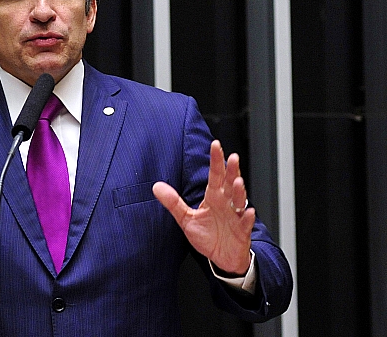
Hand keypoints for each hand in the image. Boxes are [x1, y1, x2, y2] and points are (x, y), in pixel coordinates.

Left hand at [153, 140, 254, 275]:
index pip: (215, 175)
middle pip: (229, 183)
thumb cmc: (208, 236)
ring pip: (239, 200)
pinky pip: (245, 223)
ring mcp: (235, 216)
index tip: (215, 145)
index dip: (215, 160)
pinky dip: (247, 217)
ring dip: (239, 191)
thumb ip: (173, 202)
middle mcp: (226, 204)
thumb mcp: (186, 219)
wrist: (222, 258)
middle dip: (232, 171)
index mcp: (213, 198)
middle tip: (232, 157)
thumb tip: (156, 187)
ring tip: (237, 182)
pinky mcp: (242, 231)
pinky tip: (248, 211)